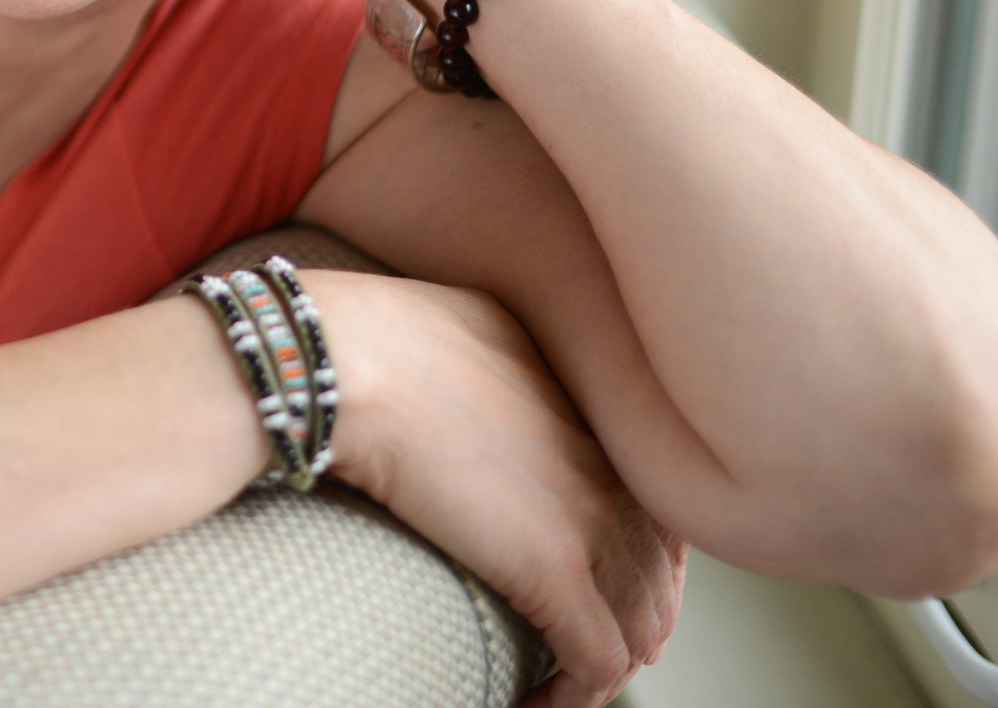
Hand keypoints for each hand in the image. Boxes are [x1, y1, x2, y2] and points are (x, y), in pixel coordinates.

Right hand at [308, 269, 686, 707]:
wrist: (340, 360)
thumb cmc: (361, 337)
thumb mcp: (455, 328)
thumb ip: (491, 366)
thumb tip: (459, 395)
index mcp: (581, 396)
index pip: (642, 496)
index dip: (629, 554)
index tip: (595, 587)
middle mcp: (606, 455)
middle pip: (657, 566)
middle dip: (630, 621)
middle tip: (580, 655)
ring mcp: (590, 513)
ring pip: (640, 621)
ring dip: (602, 666)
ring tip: (556, 689)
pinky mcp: (555, 570)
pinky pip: (598, 662)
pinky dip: (574, 698)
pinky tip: (535, 705)